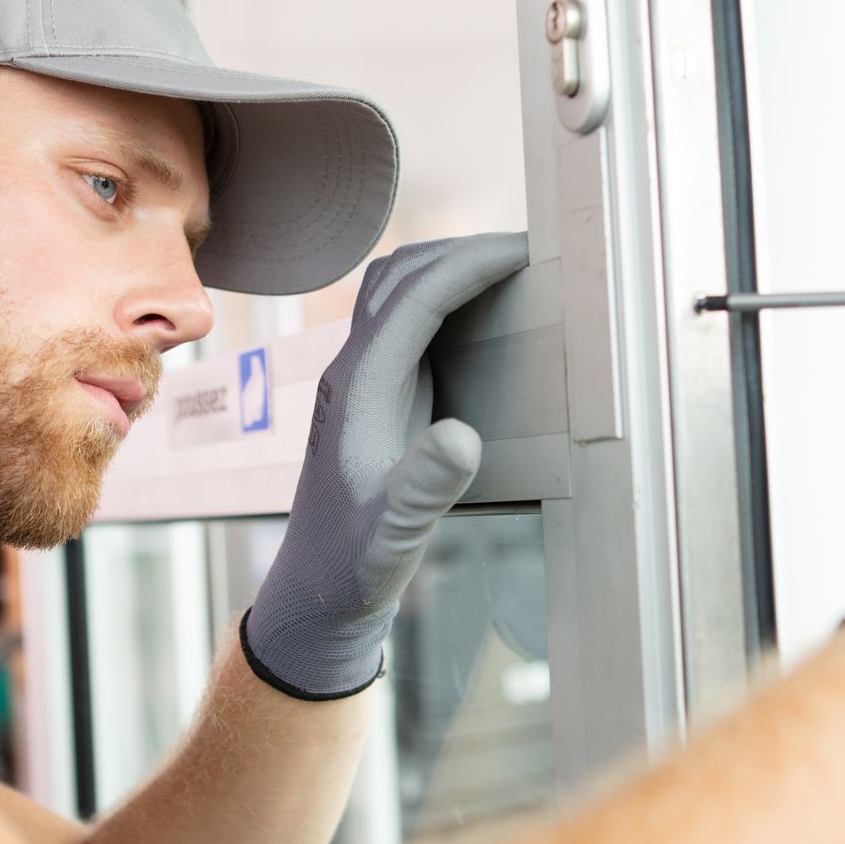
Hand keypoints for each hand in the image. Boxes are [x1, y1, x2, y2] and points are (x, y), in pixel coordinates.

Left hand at [243, 232, 531, 698]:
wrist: (315, 592)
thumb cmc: (354, 565)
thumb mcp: (396, 533)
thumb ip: (427, 485)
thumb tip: (464, 434)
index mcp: (358, 392)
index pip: (414, 300)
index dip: (469, 266)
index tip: (524, 252)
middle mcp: (352, 374)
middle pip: (398, 276)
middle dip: (461, 251)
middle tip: (529, 251)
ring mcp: (359, 382)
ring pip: (394, 292)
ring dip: (446, 266)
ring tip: (508, 268)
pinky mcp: (373, 397)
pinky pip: (404, 323)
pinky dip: (442, 297)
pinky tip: (479, 312)